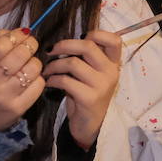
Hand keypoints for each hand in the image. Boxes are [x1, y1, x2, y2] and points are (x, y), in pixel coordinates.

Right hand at [0, 27, 44, 130]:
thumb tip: (21, 30)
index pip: (0, 45)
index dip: (16, 35)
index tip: (23, 33)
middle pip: (20, 54)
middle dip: (30, 44)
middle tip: (30, 45)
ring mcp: (5, 97)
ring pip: (33, 68)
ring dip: (34, 61)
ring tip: (28, 64)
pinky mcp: (19, 107)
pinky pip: (39, 84)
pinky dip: (38, 77)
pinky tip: (30, 78)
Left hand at [44, 30, 122, 149]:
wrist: (90, 127)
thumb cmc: (87, 97)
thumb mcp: (91, 75)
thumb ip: (86, 59)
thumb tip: (64, 43)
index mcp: (113, 64)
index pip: (114, 40)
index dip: (97, 33)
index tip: (80, 37)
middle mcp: (111, 73)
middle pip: (88, 46)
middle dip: (65, 45)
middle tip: (51, 51)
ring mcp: (102, 86)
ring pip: (73, 63)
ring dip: (54, 65)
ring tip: (47, 71)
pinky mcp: (89, 98)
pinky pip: (66, 81)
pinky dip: (53, 80)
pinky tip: (48, 83)